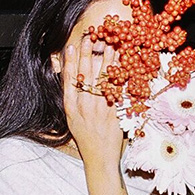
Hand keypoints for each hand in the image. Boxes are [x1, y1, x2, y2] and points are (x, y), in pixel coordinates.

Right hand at [63, 38, 122, 163]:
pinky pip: (118, 92)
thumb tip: (74, 79)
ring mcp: (100, 109)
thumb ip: (73, 99)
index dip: (70, 61)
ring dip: (107, 61)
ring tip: (111, 46)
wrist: (99, 157)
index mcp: (71, 107)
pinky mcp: (115, 113)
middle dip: (88, 54)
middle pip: (85, 75)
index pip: (69, 80)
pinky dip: (121, 79)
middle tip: (91, 38)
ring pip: (103, 80)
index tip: (72, 46)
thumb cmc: (85, 137)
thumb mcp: (72, 119)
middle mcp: (84, 106)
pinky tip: (125, 67)